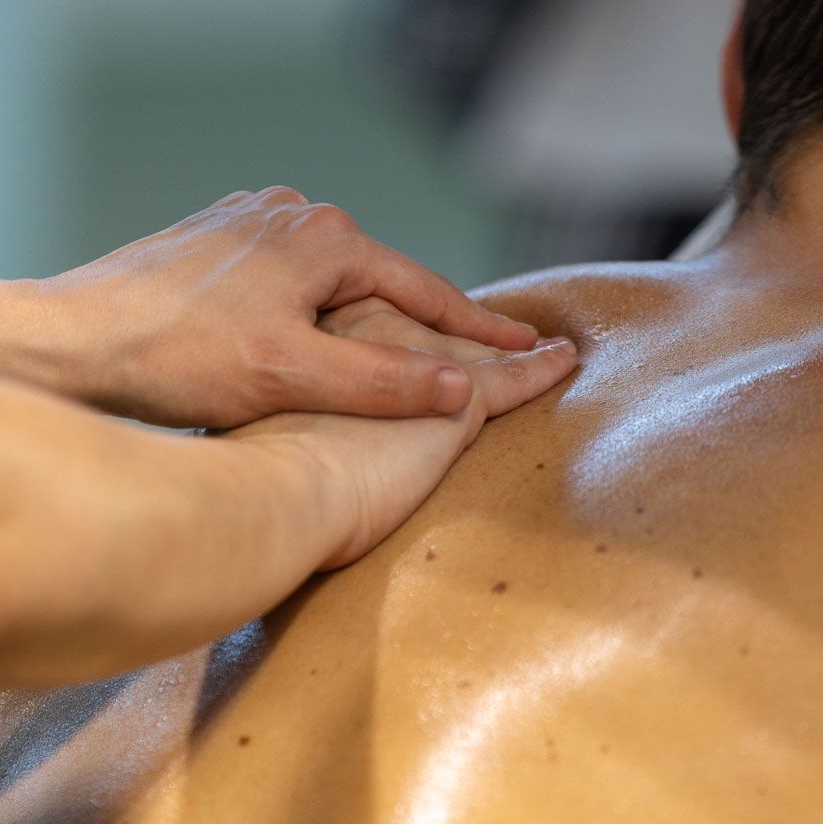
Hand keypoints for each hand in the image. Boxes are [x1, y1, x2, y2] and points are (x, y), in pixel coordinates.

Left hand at [43, 188, 543, 426]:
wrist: (69, 341)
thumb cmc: (174, 358)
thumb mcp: (293, 376)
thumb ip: (383, 382)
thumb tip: (464, 388)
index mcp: (324, 237)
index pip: (425, 290)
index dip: (479, 331)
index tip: (530, 351)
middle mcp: (290, 215)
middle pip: (380, 282)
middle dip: (425, 322)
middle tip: (477, 357)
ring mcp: (247, 224)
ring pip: (332, 282)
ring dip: (367, 317)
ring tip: (405, 354)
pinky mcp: (211, 244)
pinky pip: (288, 281)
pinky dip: (317, 311)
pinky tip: (316, 339)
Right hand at [229, 298, 578, 568]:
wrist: (274, 492)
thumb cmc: (258, 481)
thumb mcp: (270, 434)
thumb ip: (292, 425)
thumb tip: (294, 447)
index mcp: (319, 340)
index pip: (378, 332)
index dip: (407, 338)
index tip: (423, 341)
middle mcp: (371, 333)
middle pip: (431, 334)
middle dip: (464, 334)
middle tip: (501, 331)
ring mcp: (417, 363)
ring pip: (476, 351)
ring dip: (510, 346)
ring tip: (542, 341)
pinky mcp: (458, 399)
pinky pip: (514, 378)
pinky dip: (542, 368)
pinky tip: (565, 359)